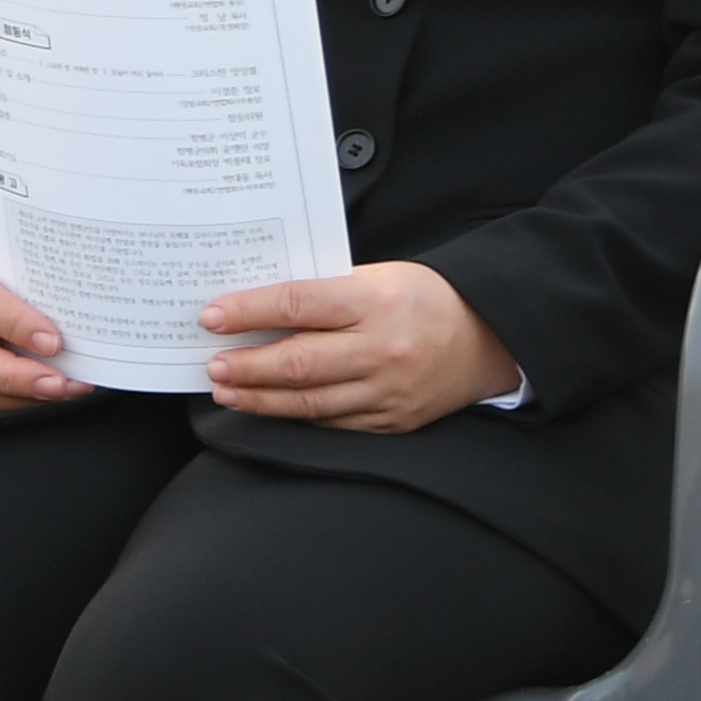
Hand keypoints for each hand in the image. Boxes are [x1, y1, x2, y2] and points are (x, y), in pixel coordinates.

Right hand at [0, 243, 81, 411]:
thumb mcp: (10, 258)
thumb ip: (34, 276)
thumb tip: (81, 300)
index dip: (15, 323)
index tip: (53, 341)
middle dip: (18, 376)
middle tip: (60, 382)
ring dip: (26, 396)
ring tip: (67, 390)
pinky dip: (24, 402)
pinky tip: (52, 394)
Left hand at [204, 260, 520, 431]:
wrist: (488, 338)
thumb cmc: (426, 299)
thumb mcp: (379, 277)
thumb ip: (327, 291)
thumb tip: (263, 306)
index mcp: (375, 301)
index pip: (297, 305)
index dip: (249, 312)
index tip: (213, 317)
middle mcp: (381, 349)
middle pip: (297, 362)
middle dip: (246, 366)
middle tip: (212, 365)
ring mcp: (387, 391)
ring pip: (309, 402)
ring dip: (260, 398)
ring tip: (229, 390)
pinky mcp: (391, 422)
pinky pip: (333, 423)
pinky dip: (297, 416)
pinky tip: (272, 407)